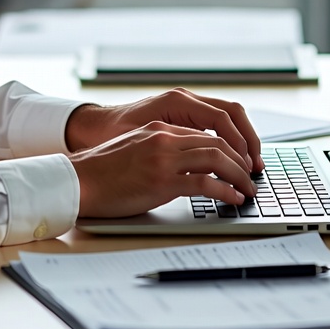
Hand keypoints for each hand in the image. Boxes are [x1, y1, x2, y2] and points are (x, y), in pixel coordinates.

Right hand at [64, 89, 263, 217]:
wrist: (78, 181)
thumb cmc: (102, 171)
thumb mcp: (134, 149)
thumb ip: (158, 149)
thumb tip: (184, 166)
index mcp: (158, 129)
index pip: (205, 133)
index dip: (229, 148)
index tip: (240, 163)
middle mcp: (164, 138)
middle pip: (217, 142)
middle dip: (240, 160)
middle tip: (251, 177)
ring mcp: (163, 158)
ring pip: (216, 158)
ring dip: (239, 176)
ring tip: (248, 190)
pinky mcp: (161, 181)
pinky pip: (205, 183)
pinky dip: (225, 191)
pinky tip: (233, 199)